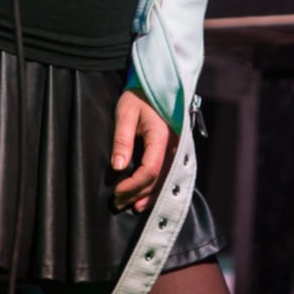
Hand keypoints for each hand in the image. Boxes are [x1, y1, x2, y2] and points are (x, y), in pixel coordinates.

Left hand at [110, 88, 176, 213]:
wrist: (155, 87)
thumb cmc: (138, 98)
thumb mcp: (125, 114)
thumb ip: (122, 140)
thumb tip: (117, 167)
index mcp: (162, 136)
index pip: (150, 169)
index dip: (133, 185)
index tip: (116, 191)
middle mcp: (174, 146)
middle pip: (158, 179)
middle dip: (138, 194)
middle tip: (118, 203)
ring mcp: (177, 150)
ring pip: (166, 180)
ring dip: (149, 196)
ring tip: (132, 206)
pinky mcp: (175, 151)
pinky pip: (169, 175)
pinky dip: (157, 189)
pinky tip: (146, 198)